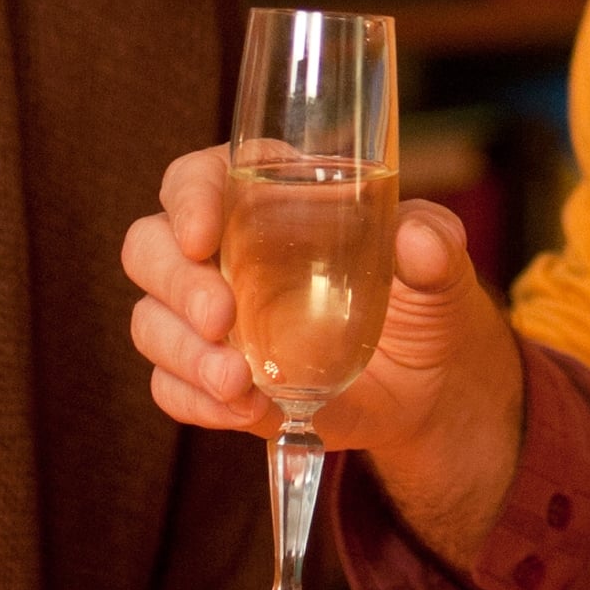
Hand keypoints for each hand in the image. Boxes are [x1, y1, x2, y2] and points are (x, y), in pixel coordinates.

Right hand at [123, 145, 528, 562]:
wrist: (427, 387)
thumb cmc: (423, 299)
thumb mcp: (439, 265)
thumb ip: (434, 243)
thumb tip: (418, 239)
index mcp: (264, 200)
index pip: (196, 178)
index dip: (187, 197)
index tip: (203, 232)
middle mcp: (222, 254)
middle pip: (150, 248)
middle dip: (175, 282)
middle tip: (221, 318)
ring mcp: (211, 322)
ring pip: (150, 322)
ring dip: (183, 354)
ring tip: (239, 383)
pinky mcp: (214, 380)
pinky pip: (170, 388)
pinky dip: (196, 401)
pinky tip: (244, 411)